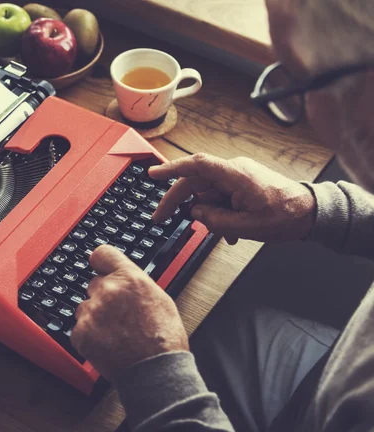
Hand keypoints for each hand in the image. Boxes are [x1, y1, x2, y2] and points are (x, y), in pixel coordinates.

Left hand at [70, 245, 188, 381]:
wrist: (155, 371)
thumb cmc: (163, 339)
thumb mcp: (159, 298)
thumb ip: (135, 283)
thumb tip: (123, 277)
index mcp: (129, 278)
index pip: (102, 254)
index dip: (101, 262)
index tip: (99, 267)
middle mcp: (108, 290)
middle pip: (94, 284)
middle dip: (103, 296)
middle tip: (119, 315)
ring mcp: (92, 312)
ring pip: (85, 307)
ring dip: (95, 316)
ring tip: (116, 333)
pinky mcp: (81, 333)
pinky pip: (79, 327)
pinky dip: (89, 335)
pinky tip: (108, 343)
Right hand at [149, 153, 315, 243]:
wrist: (311, 213)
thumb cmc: (286, 216)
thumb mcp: (247, 226)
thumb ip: (215, 220)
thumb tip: (195, 212)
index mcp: (235, 175)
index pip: (196, 165)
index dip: (171, 169)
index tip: (152, 175)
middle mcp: (234, 171)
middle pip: (195, 182)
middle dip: (178, 201)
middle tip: (161, 218)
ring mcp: (237, 176)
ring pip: (207, 193)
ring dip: (208, 214)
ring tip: (224, 233)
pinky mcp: (241, 184)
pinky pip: (219, 196)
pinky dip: (219, 213)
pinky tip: (230, 231)